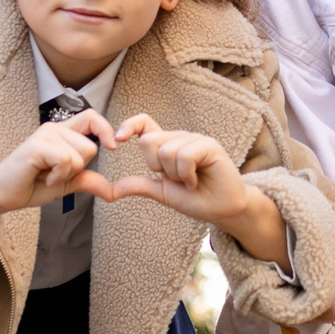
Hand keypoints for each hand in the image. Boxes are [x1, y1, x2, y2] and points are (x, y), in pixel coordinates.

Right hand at [0, 110, 124, 212]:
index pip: (92, 117)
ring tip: (46, 175)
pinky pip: (66, 161)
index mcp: (62, 132)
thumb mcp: (66, 183)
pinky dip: (58, 176)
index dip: (106, 129)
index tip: (113, 147)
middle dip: (78, 168)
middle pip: (90, 146)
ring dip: (66, 174)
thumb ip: (87, 180)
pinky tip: (42, 177)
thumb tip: (112, 191)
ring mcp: (45, 134)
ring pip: (79, 155)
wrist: (2, 194)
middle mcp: (54, 128)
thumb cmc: (30, 185)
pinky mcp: (37, 145)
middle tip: (54, 173)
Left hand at [107, 115, 292, 269]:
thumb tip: (111, 191)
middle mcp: (180, 138)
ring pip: (166, 151)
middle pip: (149, 140)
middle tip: (176, 179)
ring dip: (175, 175)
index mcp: (168, 145)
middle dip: (157, 167)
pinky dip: (187, 174)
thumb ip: (140, 186)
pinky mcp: (209, 146)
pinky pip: (184, 155)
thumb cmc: (197, 199)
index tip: (117, 140)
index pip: (144, 123)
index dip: (129, 125)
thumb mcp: (163, 193)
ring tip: (190, 181)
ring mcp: (195, 139)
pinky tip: (197, 181)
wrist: (223, 210)